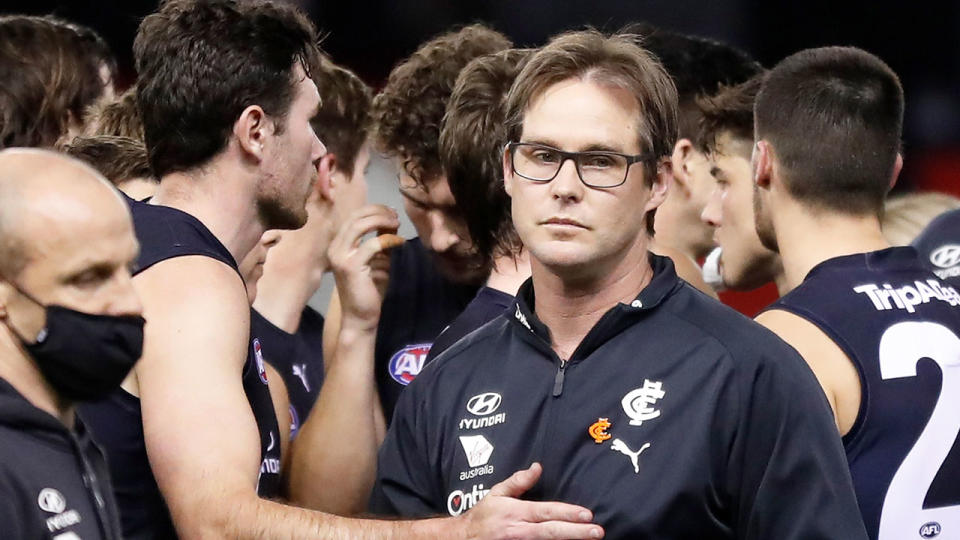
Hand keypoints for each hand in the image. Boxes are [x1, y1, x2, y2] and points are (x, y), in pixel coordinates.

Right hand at [327, 205, 401, 330]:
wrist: (360, 317)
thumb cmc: (368, 290)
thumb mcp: (376, 260)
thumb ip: (380, 242)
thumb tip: (391, 222)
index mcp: (338, 245)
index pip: (353, 217)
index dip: (373, 210)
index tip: (391, 212)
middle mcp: (335, 248)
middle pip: (355, 217)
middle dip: (378, 211)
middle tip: (395, 215)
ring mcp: (340, 257)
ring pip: (360, 226)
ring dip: (381, 220)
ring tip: (396, 223)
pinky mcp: (351, 267)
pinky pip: (372, 244)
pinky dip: (388, 239)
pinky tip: (399, 242)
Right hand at [461, 463, 602, 539]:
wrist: (463, 539)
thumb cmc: (483, 516)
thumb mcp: (497, 494)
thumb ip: (519, 481)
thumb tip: (537, 467)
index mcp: (515, 513)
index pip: (546, 512)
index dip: (567, 513)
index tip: (587, 514)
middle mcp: (518, 531)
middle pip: (551, 532)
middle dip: (576, 532)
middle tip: (597, 531)